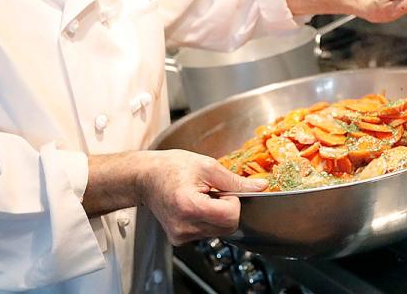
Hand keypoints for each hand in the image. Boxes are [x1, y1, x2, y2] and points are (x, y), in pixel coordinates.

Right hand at [137, 149, 266, 245]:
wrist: (145, 177)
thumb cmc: (171, 167)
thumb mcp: (207, 166)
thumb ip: (235, 181)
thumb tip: (261, 187)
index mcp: (189, 206)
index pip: (231, 216)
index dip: (233, 201)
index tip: (222, 189)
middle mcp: (184, 226)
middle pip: (227, 227)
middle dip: (227, 208)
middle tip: (211, 191)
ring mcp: (181, 236)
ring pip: (219, 232)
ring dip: (217, 215)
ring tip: (200, 197)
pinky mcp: (179, 239)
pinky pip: (207, 233)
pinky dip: (207, 220)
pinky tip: (194, 207)